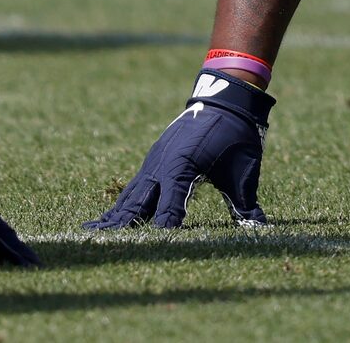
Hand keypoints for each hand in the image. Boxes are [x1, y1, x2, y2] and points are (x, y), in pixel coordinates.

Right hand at [85, 70, 273, 229]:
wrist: (225, 97)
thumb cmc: (236, 134)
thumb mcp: (244, 169)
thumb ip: (245, 203)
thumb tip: (259, 229)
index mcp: (181, 168)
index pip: (169, 210)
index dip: (163, 231)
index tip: (153, 252)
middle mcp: (161, 166)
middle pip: (138, 204)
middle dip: (122, 226)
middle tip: (102, 246)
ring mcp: (154, 162)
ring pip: (130, 195)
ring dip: (114, 216)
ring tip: (91, 232)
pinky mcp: (154, 160)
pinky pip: (134, 187)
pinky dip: (121, 204)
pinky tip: (109, 218)